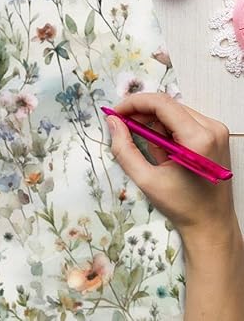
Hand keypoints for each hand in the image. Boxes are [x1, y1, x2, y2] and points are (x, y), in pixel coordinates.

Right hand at [107, 93, 243, 320]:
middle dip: (141, 114)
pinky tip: (164, 152)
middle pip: (167, 105)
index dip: (133, 103)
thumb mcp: (146, 179)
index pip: (161, 103)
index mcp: (199, 139)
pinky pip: (182, 120)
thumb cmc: (182, 206)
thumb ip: (124, 148)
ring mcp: (216, 131)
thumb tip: (112, 121)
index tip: (115, 113)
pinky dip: (166, 130)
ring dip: (154, 124)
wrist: (212, 225)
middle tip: (123, 128)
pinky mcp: (215, 135)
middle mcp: (212, 128)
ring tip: (152, 152)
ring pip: (173, 111)